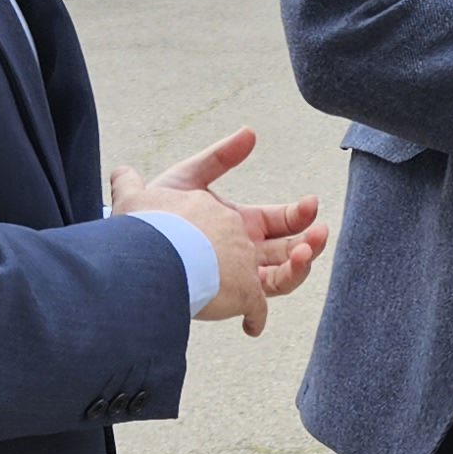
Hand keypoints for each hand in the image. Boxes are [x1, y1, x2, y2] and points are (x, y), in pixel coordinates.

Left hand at [112, 125, 327, 338]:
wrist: (132, 250)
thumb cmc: (155, 215)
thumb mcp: (188, 178)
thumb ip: (220, 156)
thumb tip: (250, 132)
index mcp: (240, 225)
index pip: (282, 221)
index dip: (300, 214)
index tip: (311, 203)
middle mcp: (244, 253)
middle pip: (289, 251)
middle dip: (310, 241)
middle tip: (320, 232)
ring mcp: (238, 279)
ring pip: (281, 278)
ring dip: (299, 266)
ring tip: (306, 252)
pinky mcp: (228, 302)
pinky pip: (253, 312)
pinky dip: (258, 317)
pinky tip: (255, 321)